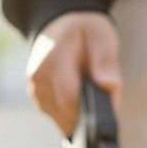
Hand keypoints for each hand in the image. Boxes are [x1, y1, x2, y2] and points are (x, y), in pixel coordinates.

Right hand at [27, 11, 121, 135]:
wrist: (60, 26)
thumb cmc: (84, 32)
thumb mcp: (101, 37)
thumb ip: (106, 61)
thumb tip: (109, 85)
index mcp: (53, 62)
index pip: (72, 102)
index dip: (95, 110)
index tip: (109, 104)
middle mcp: (39, 80)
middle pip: (70, 115)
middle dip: (91, 111)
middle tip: (102, 89)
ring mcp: (36, 92)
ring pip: (66, 121)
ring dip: (82, 113)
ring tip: (88, 87)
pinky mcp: (38, 101)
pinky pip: (61, 118)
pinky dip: (74, 112)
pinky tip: (79, 94)